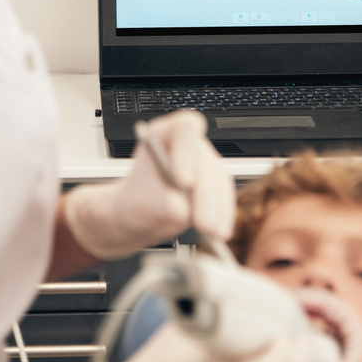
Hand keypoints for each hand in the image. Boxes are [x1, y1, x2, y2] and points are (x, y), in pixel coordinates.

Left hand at [64, 110, 233, 259]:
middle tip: (201, 221)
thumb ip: (161, 202)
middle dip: (205, 195)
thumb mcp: (141, 201)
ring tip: (211, 233)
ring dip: (217, 209)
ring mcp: (204, 163)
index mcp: (165, 134)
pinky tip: (219, 232)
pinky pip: (225, 197)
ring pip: (219, 181)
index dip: (187, 152)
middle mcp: (188, 145)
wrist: (141, 216)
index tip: (183, 181)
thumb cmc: (136, 200)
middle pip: (205, 162)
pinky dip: (223, 216)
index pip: (185, 128)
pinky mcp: (215, 183)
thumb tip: (183, 209)